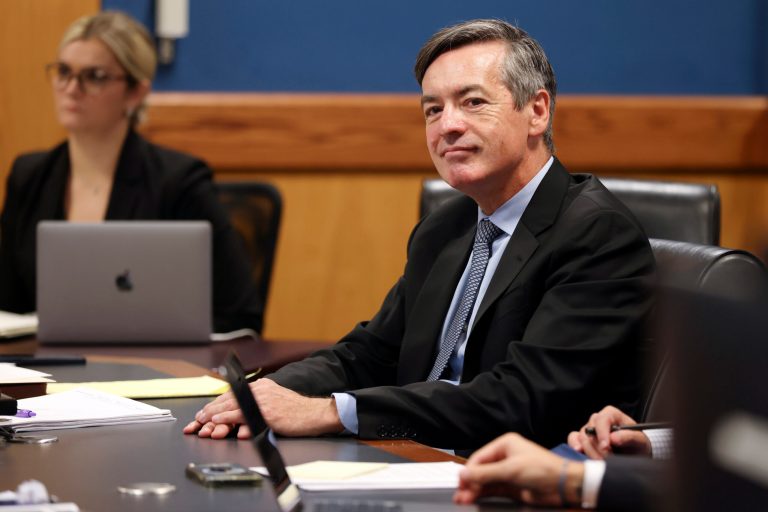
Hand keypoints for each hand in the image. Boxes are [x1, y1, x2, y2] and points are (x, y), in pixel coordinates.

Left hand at [183, 378, 343, 438]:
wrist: (315, 414)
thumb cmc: (298, 412)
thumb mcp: (276, 402)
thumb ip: (259, 405)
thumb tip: (241, 416)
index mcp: (261, 386)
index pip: (233, 394)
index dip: (217, 403)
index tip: (205, 412)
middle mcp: (259, 389)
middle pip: (228, 399)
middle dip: (210, 409)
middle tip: (197, 418)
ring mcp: (262, 400)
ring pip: (230, 406)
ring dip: (213, 414)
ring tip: (201, 421)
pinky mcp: (265, 411)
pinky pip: (240, 415)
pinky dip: (225, 418)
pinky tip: (216, 422)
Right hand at [454, 433, 583, 506]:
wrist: (563, 485)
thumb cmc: (542, 469)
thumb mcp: (510, 470)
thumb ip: (485, 474)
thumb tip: (464, 474)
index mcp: (505, 445)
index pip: (480, 457)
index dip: (469, 470)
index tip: (461, 482)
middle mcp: (504, 457)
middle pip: (481, 470)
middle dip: (470, 482)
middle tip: (460, 494)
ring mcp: (507, 473)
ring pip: (485, 481)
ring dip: (474, 490)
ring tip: (462, 499)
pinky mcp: (511, 487)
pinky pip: (492, 489)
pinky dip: (482, 494)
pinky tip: (473, 498)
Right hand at [566, 405, 650, 458]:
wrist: (634, 454)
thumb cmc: (637, 444)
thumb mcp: (639, 440)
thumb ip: (629, 437)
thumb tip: (614, 438)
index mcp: (610, 414)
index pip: (602, 420)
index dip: (602, 433)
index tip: (606, 447)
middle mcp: (597, 420)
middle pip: (589, 431)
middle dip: (598, 448)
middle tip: (608, 461)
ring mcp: (588, 429)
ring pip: (581, 438)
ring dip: (591, 452)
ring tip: (602, 463)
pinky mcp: (582, 439)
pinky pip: (573, 440)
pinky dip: (575, 447)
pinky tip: (580, 454)